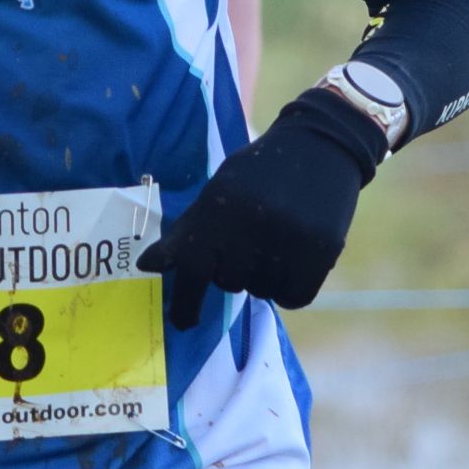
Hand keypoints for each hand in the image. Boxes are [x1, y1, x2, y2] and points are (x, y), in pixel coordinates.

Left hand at [142, 90, 383, 326]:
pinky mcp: (321, 252)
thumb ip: (185, 232)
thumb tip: (147, 266)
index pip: (193, 268)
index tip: (185, 323)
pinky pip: (294, 297)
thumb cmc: (259, 173)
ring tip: (274, 242)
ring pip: (262, 292)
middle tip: (248, 242)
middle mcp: (253, 225)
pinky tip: (293, 258)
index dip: (186, 302)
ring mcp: (289, 240)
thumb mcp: (217, 193)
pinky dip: (290, 287)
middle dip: (232, 271)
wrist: (321, 145)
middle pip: (229, 284)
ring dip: (263, 278)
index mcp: (221, 208)